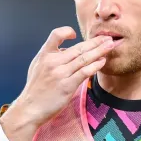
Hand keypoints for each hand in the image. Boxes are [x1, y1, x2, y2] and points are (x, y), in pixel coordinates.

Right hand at [0, 26, 114, 140]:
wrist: (30, 108)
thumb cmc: (35, 89)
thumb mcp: (37, 66)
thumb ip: (51, 57)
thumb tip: (67, 51)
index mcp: (44, 54)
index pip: (56, 35)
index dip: (66, 31)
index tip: (76, 34)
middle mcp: (52, 61)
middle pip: (78, 47)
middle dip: (95, 41)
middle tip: (107, 37)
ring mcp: (60, 73)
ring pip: (84, 58)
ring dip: (99, 51)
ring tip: (110, 45)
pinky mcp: (67, 85)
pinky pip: (84, 72)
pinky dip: (95, 65)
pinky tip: (102, 61)